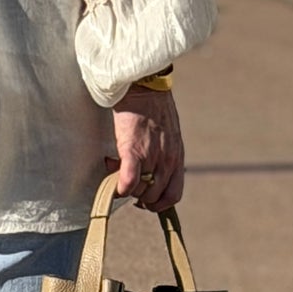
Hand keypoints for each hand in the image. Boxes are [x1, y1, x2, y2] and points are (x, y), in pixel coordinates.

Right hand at [108, 87, 183, 213]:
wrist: (144, 88)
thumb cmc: (153, 108)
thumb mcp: (169, 136)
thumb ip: (164, 155)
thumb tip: (149, 172)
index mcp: (177, 158)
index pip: (173, 196)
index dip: (158, 204)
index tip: (145, 199)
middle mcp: (168, 161)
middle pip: (153, 197)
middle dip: (137, 194)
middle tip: (125, 178)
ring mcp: (152, 157)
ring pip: (140, 192)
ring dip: (126, 188)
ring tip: (115, 167)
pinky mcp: (133, 150)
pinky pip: (129, 181)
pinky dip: (121, 187)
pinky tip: (115, 183)